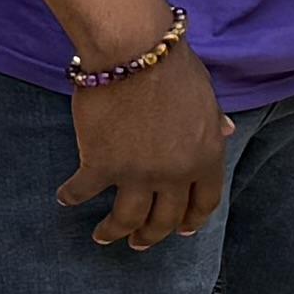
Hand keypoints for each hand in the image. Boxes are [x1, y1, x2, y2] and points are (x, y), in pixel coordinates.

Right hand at [60, 39, 230, 251]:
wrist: (135, 51)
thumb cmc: (173, 65)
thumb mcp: (205, 95)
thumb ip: (212, 122)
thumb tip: (228, 130)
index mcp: (206, 157)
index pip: (204, 202)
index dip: (193, 220)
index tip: (183, 231)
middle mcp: (175, 174)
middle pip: (165, 219)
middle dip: (152, 236)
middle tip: (139, 243)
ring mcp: (137, 174)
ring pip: (127, 219)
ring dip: (114, 232)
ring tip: (104, 237)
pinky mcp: (101, 165)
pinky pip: (84, 191)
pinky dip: (72, 196)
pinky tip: (65, 198)